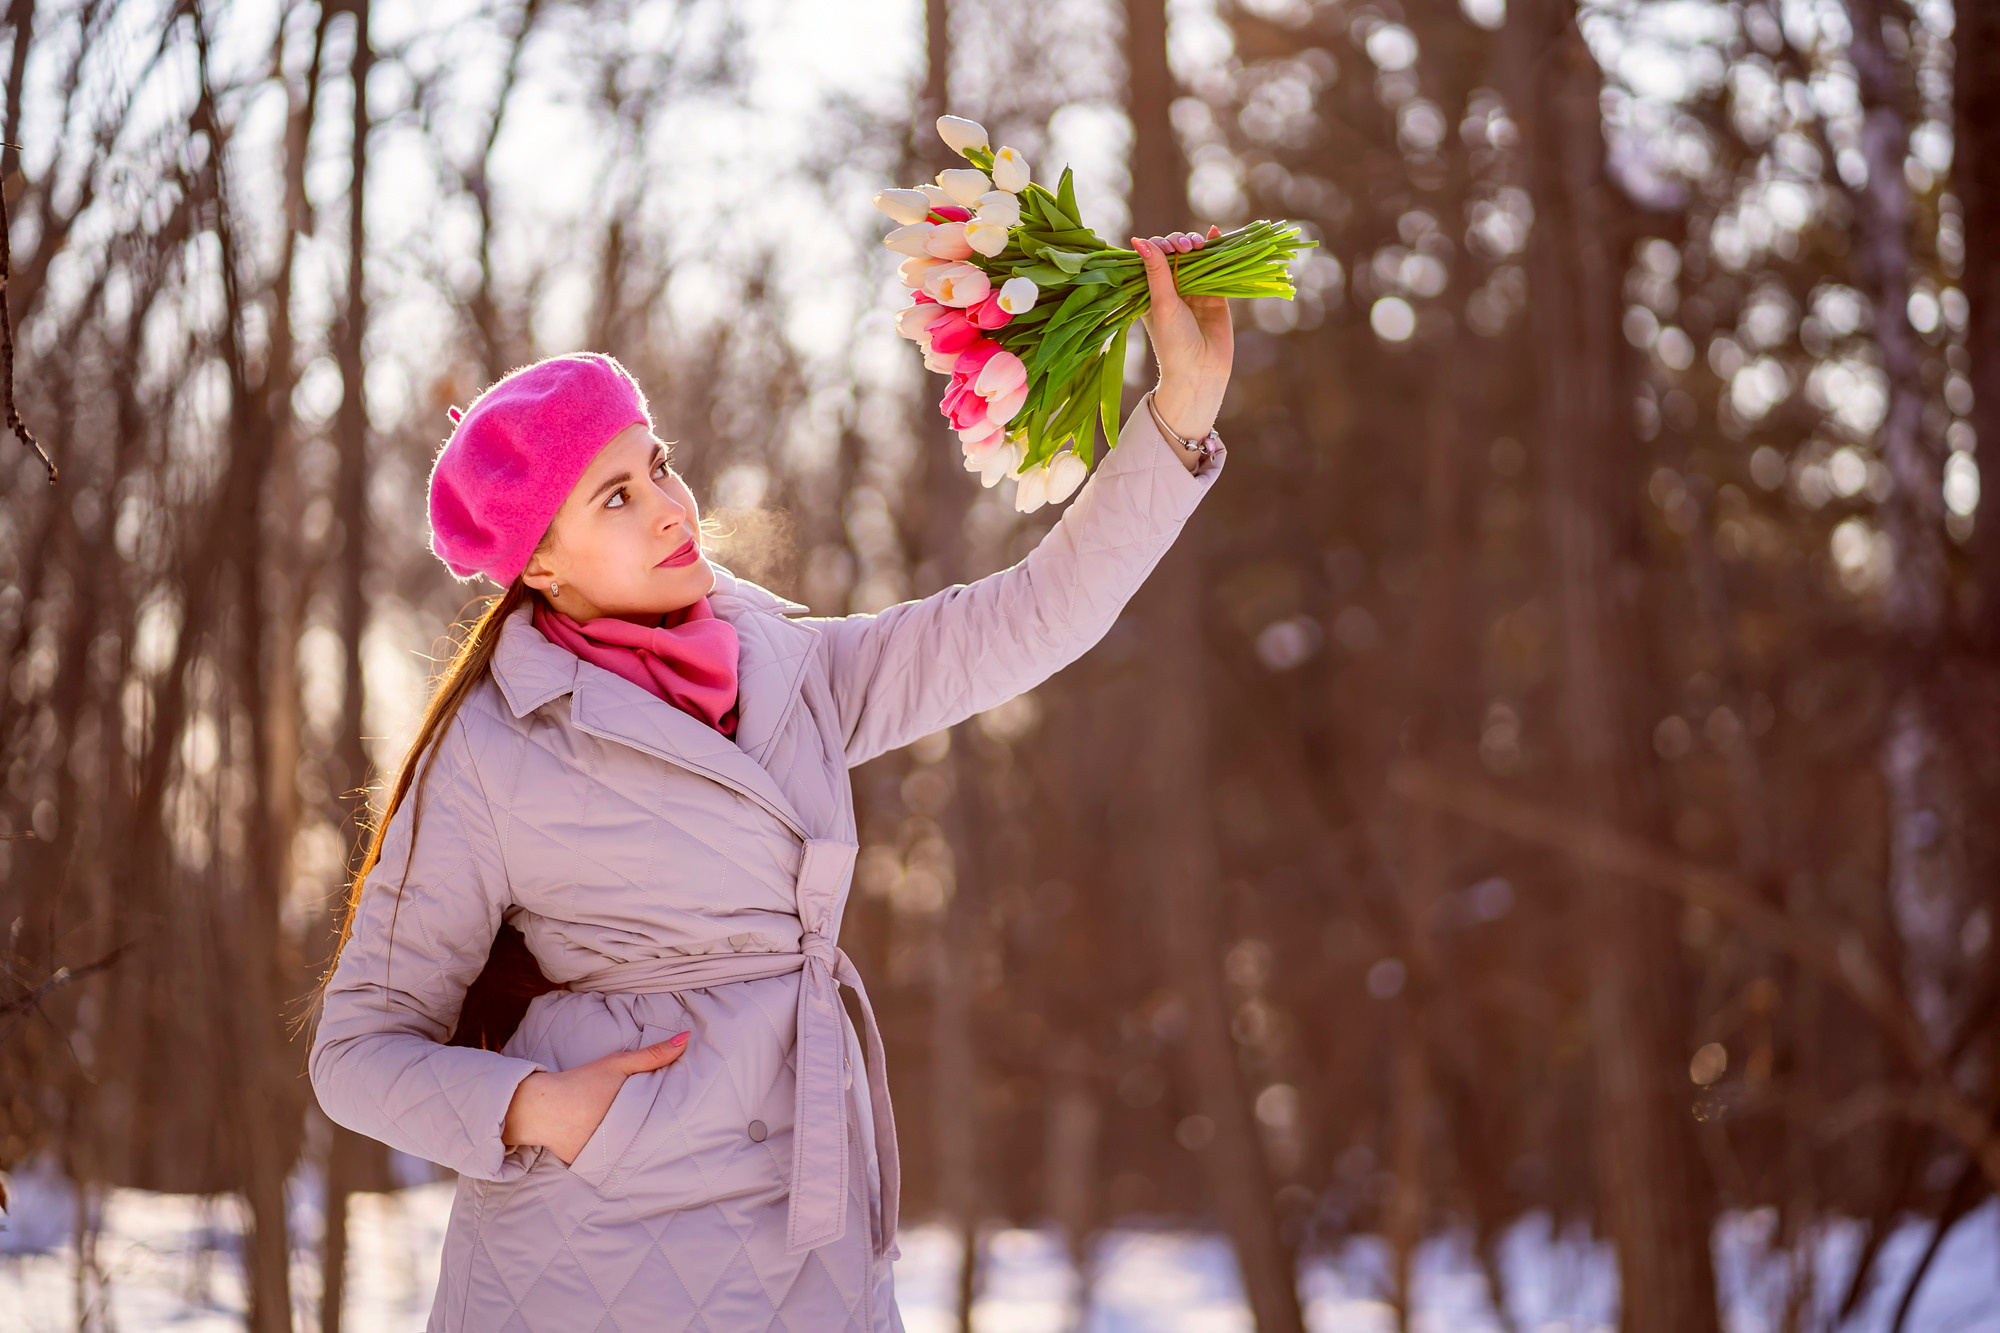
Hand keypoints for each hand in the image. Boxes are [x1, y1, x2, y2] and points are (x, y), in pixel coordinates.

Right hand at [502, 1030, 688, 1165]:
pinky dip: (610, 1156)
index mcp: (632, 1121)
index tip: (684, 1121)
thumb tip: (686, 1039)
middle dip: (655, 1136)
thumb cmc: (581, 1082)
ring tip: (648, 1144)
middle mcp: (620, 1144)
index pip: (663, 1126)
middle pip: (647, 1141)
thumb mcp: (617, 1064)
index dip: (674, 1123)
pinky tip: (618, 1151)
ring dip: (634, 1148)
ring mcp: (603, 1159)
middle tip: (671, 1133)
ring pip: (627, 1154)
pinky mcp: (587, 1166)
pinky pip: (605, 1162)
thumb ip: (653, 1054)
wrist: (539, 1105)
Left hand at [1132, 224, 1232, 441]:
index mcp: (1151, 291)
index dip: (1158, 246)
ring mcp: (1194, 290)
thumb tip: (1138, 239)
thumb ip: (1155, 271)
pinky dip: (1216, 248)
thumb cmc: (1173, 341)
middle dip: (1179, 243)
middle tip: (1185, 248)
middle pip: (1174, 253)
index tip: (1165, 248)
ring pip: (1195, 257)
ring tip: (1199, 244)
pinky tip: (1215, 232)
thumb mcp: (1162, 304)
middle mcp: (1171, 288)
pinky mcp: (1215, 294)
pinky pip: (1216, 267)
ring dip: (1196, 244)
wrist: (1200, 371)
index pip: (1152, 258)